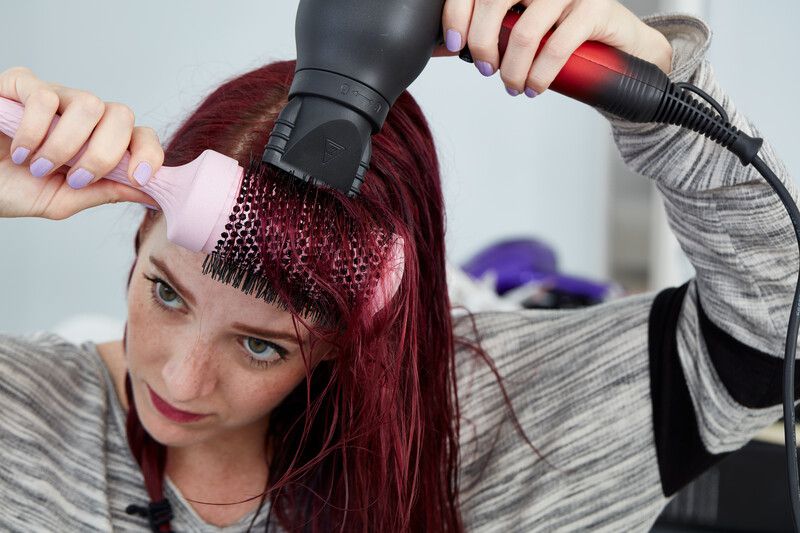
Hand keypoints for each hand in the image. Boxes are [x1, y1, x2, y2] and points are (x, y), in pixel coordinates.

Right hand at [0, 66, 162, 218]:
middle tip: (74, 178)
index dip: (149, 153)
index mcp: (100, 142)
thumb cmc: (13, 188)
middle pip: (122, 115)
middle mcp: (83, 116)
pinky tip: (20, 150)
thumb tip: (151, 194)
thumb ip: (106, 192)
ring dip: (66, 145)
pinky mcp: (21, 83)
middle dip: (104, 154)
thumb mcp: (64, 199)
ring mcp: (56, 97)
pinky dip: (34, 131)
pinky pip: (46, 98)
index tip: (138, 177)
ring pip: (90, 104)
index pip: (140, 135)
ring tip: (39, 166)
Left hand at [433, 0, 672, 94]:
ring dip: (512, 69)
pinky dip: (539, 76)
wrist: (620, 45)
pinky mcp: (594, 9)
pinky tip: (534, 87)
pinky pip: (555, 48)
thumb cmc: (564, 34)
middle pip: (494, 4)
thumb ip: (488, 31)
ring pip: (523, 33)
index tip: (456, 45)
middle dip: (482, 45)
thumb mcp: (521, 28)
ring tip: (514, 85)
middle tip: (487, 69)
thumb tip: (444, 47)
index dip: (458, 14)